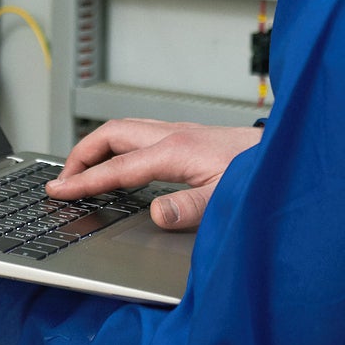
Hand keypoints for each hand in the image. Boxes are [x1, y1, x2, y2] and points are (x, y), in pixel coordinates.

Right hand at [46, 118, 261, 229]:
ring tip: (82, 170)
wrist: (286, 155)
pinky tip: (122, 166)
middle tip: (63, 178)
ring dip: (99, 147)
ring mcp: (180, 133)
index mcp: (176, 150)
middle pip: (112, 134)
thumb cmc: (260, 173)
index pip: (118, 167)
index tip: (58, 190)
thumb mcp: (227, 197)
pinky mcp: (189, 137)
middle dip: (81, 154)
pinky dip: (119, 148)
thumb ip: (192, 207)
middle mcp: (174, 135)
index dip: (84, 181)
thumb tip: (158, 214)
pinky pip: (140, 136)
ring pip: (125, 130)